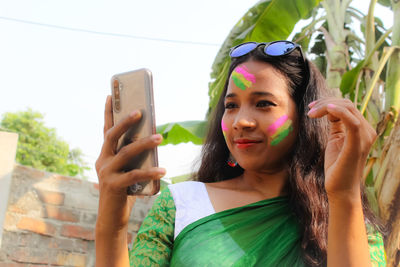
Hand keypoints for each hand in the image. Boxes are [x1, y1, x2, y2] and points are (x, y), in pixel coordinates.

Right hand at [95, 95, 165, 230]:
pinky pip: (134, 175)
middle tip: (140, 111)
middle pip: (112, 135)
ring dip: (144, 144)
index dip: (108, 112)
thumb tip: (153, 138)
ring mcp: (106, 172)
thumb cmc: (124, 189)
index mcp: (104, 154)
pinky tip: (163, 170)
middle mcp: (102, 160)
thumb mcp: (127, 169)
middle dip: (126, 122)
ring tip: (159, 137)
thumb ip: (134, 156)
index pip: (106, 129)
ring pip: (125, 153)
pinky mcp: (113, 186)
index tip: (110, 94)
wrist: (112, 216)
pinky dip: (150, 172)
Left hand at [307, 98, 375, 200]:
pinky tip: (325, 110)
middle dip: (325, 103)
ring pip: (348, 108)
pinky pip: (351, 121)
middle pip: (347, 104)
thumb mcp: (335, 140)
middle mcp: (366, 131)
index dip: (328, 102)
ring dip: (326, 106)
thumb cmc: (336, 166)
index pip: (347, 106)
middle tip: (309, 110)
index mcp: (361, 129)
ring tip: (311, 113)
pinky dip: (338, 111)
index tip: (311, 108)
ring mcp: (364, 137)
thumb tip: (330, 110)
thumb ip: (336, 125)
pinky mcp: (357, 144)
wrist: (340, 189)